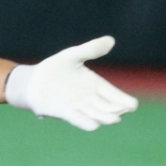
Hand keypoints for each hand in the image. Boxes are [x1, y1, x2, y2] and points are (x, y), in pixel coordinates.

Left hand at [4, 35, 136, 130]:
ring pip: (97, 116)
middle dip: (117, 111)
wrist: (33, 81)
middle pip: (110, 109)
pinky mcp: (65, 113)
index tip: (132, 105)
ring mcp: (79, 108)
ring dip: (105, 118)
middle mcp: (90, 99)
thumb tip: (111, 40)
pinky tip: (94, 125)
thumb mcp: (73, 55)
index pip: (115, 95)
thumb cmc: (55, 68)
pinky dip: (86, 123)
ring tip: (114, 119)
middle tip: (123, 110)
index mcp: (96, 85)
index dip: (125, 101)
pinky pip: (79, 120)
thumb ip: (91, 49)